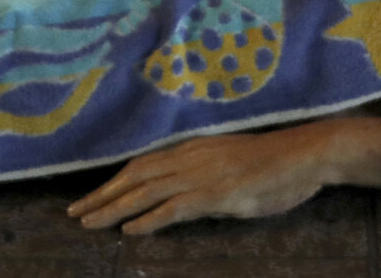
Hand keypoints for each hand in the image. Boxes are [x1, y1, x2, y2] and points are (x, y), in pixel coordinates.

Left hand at [68, 123, 336, 234]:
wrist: (305, 155)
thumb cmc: (275, 163)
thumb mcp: (231, 165)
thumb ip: (205, 176)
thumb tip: (184, 197)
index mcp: (193, 149)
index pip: (142, 164)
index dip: (114, 181)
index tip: (90, 196)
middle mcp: (190, 158)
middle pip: (135, 176)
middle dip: (102, 195)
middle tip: (74, 213)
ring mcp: (202, 175)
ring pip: (147, 191)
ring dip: (115, 208)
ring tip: (90, 223)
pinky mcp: (216, 194)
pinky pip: (174, 208)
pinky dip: (148, 219)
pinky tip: (129, 232)